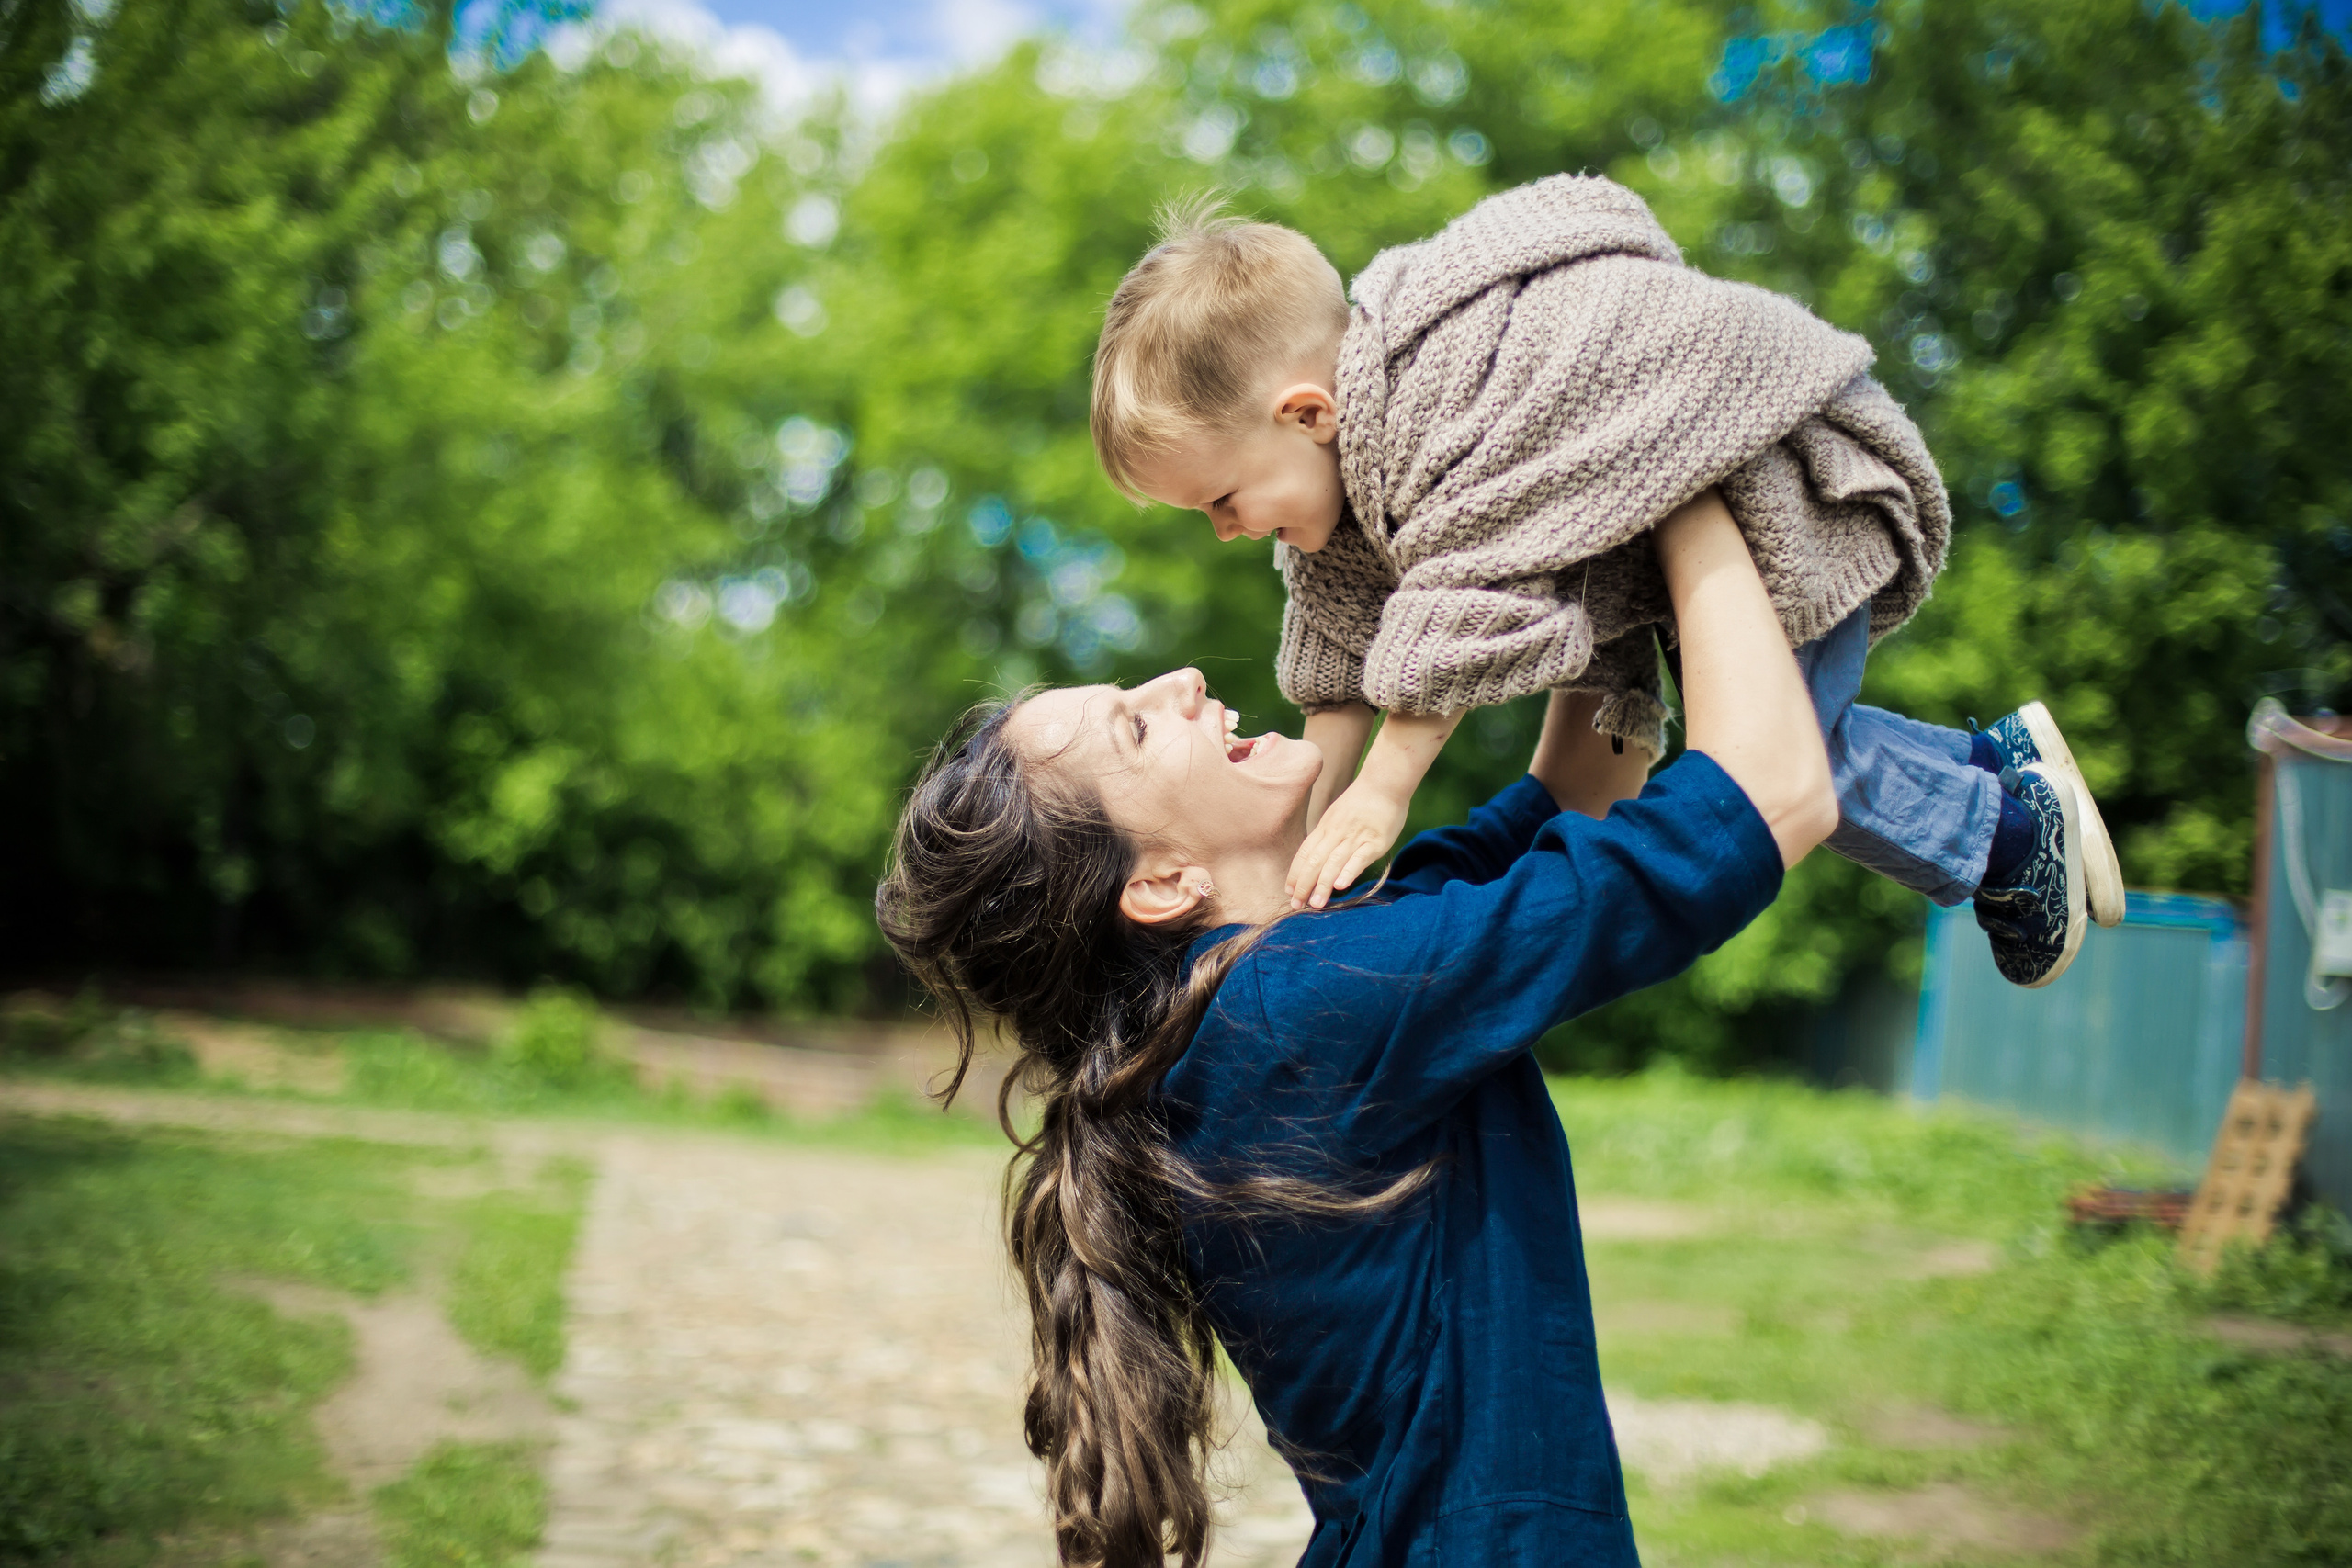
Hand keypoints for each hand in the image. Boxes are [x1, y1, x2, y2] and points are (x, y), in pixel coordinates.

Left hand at [1286, 777, 1410, 909]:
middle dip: (1304, 885)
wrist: (1384, 781)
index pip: (1305, 853)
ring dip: (1323, 885)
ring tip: (1316, 904)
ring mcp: (1356, 837)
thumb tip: (1317, 856)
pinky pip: (1359, 858)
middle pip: (1315, 861)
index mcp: (1326, 826)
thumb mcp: (1337, 814)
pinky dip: (1348, 871)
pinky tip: (1340, 886)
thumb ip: (1328, 834)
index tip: (1289, 890)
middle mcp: (1336, 833)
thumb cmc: (1363, 800)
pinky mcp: (1376, 841)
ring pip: (1333, 862)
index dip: (1296, 873)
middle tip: (1296, 905)